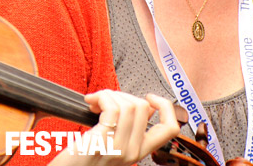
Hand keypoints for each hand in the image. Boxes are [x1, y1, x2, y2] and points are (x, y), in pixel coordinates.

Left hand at [50, 90, 180, 165]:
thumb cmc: (82, 158)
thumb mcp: (114, 144)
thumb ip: (130, 128)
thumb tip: (146, 105)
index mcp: (138, 152)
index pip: (170, 129)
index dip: (165, 106)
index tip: (149, 97)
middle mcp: (132, 152)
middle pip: (143, 107)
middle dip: (122, 95)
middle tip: (105, 100)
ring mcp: (117, 149)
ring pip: (128, 105)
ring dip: (109, 95)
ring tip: (95, 102)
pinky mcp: (100, 143)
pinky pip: (111, 108)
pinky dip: (101, 97)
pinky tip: (90, 102)